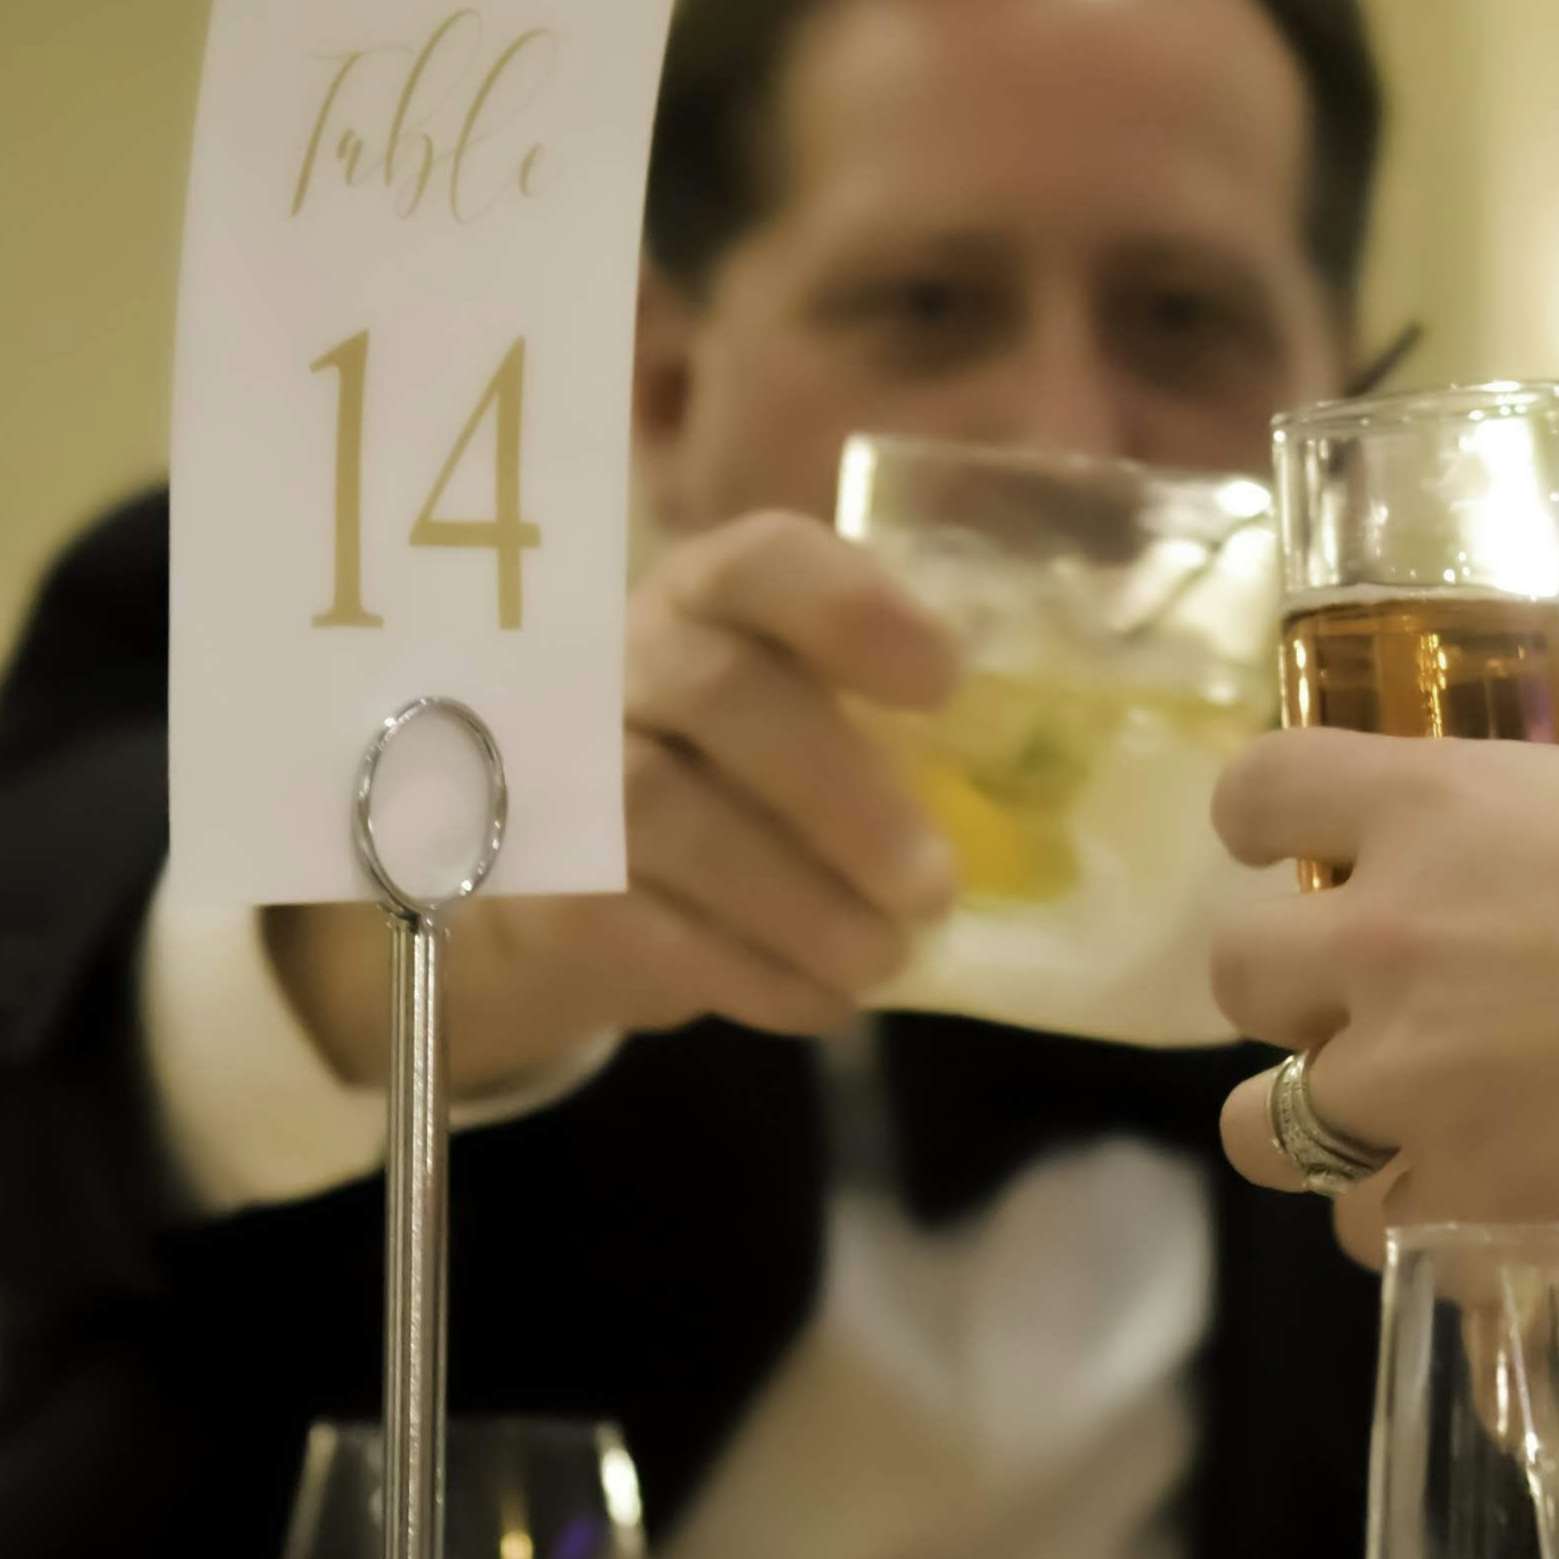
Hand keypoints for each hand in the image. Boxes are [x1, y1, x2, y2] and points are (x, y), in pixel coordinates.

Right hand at [271, 514, 963, 1081]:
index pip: (766, 561)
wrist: (568, 876)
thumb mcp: (797, 716)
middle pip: (723, 693)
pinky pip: (642, 923)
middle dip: (843, 799)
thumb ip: (888, 721)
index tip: (944, 685)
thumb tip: (1016, 784)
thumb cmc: (729, 778)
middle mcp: (622, 658)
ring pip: (671, 818)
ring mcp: (563, 766)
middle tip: (934, 889)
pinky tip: (821, 997)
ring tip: (884, 959)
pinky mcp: (541, 882)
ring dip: (800, 904)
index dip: (855, 612)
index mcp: (711, 596)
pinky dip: (753, 973)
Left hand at [1204, 729, 1558, 1293]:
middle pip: (1240, 974)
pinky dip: (1414, 1221)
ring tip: (1403, 1135)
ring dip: (1325, 1127)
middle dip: (1296, 996)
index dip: (1267, 827)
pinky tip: (1479, 1208)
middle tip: (1373, 1009)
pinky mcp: (1465, 1189)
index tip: (1297, 852)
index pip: (1260, 794)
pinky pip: (1375, 1223)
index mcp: (1431, 802)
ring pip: (1267, 1126)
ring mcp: (1409, 1073)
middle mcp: (1385, 934)